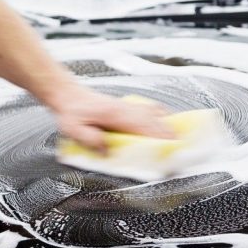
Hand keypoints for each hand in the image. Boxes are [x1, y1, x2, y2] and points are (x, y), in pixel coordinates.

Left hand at [49, 85, 172, 151]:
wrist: (69, 95)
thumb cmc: (72, 111)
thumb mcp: (74, 129)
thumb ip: (90, 140)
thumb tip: (107, 152)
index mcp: (117, 115)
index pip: (145, 127)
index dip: (160, 140)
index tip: (170, 149)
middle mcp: (128, 109)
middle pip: (157, 122)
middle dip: (169, 137)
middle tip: (178, 152)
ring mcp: (130, 106)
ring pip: (158, 115)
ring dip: (168, 128)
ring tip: (176, 142)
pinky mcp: (130, 107)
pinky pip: (152, 111)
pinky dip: (162, 118)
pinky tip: (166, 125)